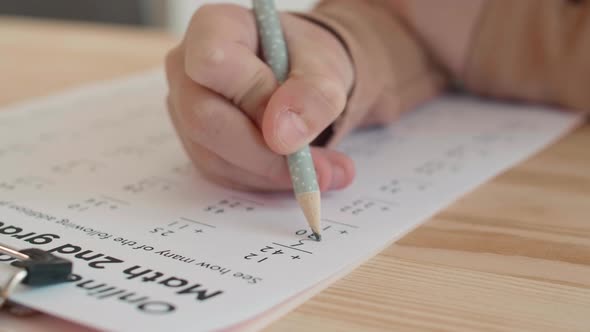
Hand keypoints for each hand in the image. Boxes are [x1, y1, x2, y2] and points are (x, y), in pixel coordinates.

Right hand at [165, 4, 355, 191]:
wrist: (301, 77)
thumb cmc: (305, 60)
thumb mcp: (325, 67)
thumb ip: (313, 94)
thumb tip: (283, 137)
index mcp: (213, 28)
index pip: (213, 63)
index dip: (254, 99)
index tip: (293, 121)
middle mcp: (185, 68)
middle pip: (205, 120)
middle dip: (265, 154)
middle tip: (320, 169)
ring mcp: (184, 108)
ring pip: (214, 157)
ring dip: (272, 173)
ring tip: (324, 171)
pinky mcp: (196, 143)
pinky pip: (222, 174)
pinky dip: (265, 180)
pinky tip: (298, 171)